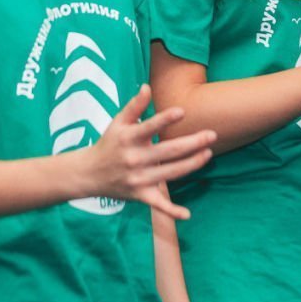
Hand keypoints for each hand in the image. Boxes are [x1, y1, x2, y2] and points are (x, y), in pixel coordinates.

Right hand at [76, 85, 215, 220]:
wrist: (88, 174)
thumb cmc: (109, 143)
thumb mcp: (117, 122)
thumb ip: (135, 106)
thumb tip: (147, 87)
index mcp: (128, 138)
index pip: (149, 127)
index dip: (165, 119)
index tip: (182, 112)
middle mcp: (134, 159)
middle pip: (168, 151)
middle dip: (192, 143)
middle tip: (212, 135)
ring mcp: (138, 179)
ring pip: (171, 173)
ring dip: (192, 164)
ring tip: (208, 153)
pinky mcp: (139, 195)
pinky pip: (157, 205)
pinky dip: (171, 211)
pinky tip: (187, 214)